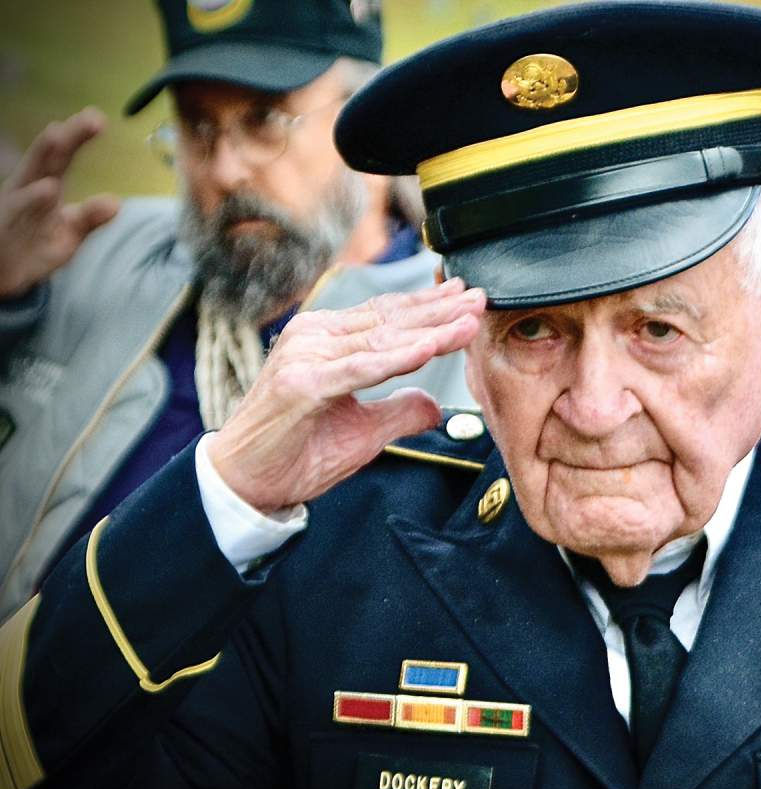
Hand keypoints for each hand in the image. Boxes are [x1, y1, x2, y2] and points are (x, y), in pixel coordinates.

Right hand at [0, 107, 119, 297]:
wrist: (5, 274)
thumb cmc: (37, 247)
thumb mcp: (70, 233)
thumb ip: (91, 217)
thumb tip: (115, 203)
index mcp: (45, 186)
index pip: (63, 157)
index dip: (78, 136)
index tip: (97, 117)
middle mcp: (28, 189)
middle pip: (49, 158)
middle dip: (67, 136)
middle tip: (90, 118)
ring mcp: (15, 206)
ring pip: (29, 176)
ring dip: (42, 154)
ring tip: (58, 133)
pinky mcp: (5, 225)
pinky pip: (18, 210)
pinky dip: (31, 198)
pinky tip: (47, 188)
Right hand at [209, 279, 485, 513]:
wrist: (244, 483)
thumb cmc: (295, 454)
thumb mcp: (363, 433)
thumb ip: (399, 412)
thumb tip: (436, 406)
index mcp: (327, 341)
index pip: (388, 317)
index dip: (430, 307)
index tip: (467, 297)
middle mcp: (314, 337)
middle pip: (390, 320)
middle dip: (439, 310)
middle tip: (480, 298)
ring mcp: (305, 356)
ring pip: (382, 340)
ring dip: (430, 329)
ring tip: (467, 320)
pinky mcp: (302, 383)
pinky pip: (361, 369)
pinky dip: (397, 359)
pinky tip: (429, 349)